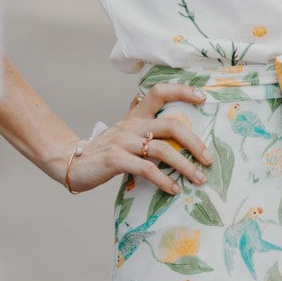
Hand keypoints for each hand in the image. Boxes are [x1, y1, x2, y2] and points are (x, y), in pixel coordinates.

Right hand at [65, 82, 211, 194]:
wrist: (72, 163)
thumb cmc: (104, 150)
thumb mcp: (124, 132)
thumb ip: (142, 123)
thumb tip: (160, 112)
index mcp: (136, 115)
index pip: (159, 92)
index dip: (182, 91)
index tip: (203, 98)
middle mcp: (132, 124)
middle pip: (170, 125)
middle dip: (194, 142)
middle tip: (209, 158)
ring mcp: (123, 141)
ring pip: (162, 150)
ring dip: (184, 166)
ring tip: (197, 179)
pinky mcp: (116, 160)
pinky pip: (146, 169)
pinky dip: (163, 180)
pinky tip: (173, 189)